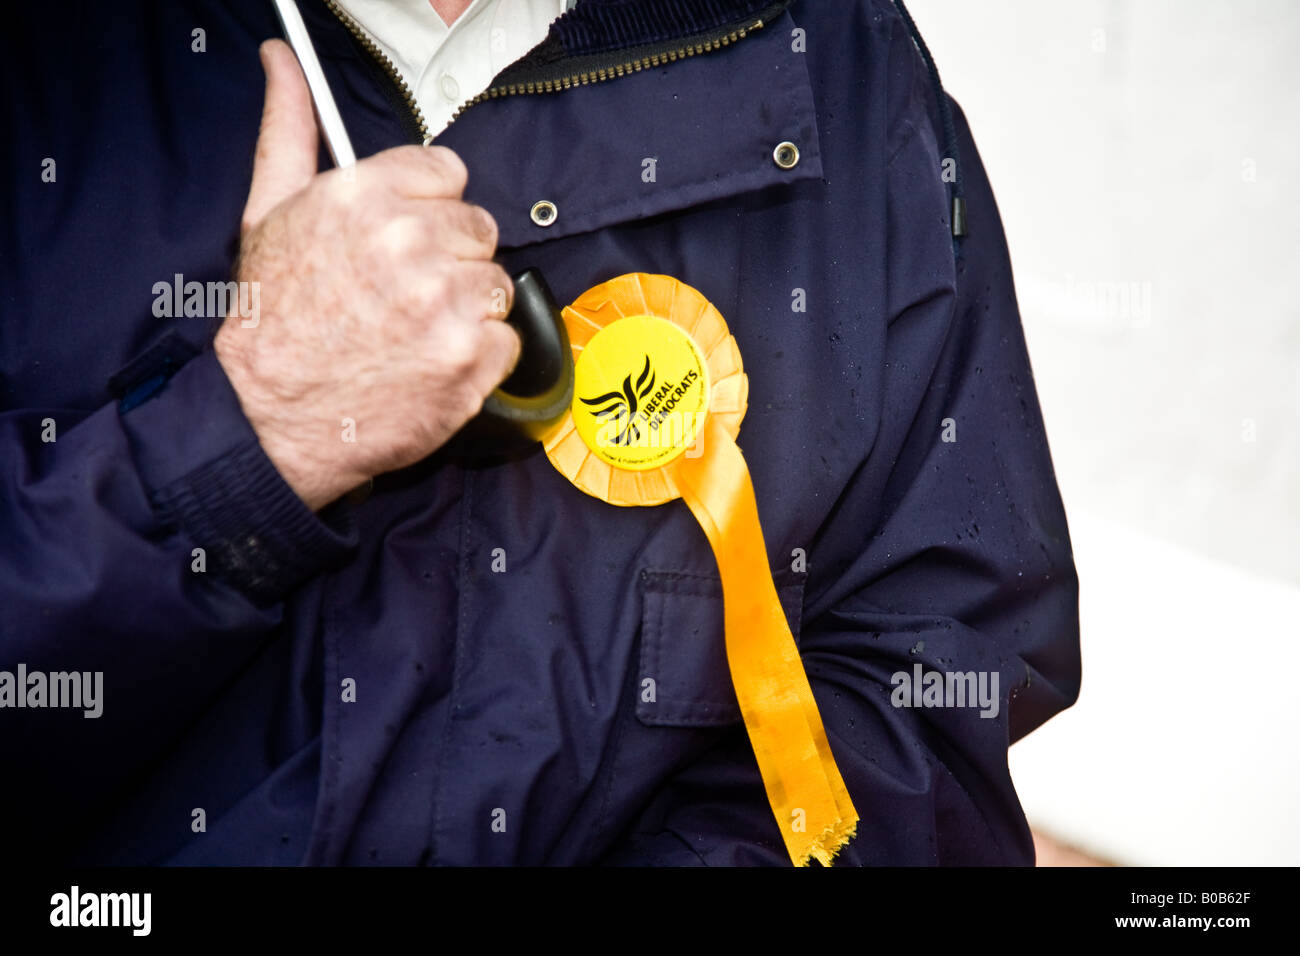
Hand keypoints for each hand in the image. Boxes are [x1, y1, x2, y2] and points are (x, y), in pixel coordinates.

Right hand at [214, 39, 519, 510]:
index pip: (448, 174)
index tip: (408, 239)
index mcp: (365, 197)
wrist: (267, 419)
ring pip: (496, 285)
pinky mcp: (470, 359)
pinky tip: (431, 365)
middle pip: (478, 229)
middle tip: (403, 296)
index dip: (429, 210)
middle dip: (449, 260)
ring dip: (466, 310)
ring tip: (413, 334)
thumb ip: (290, 132)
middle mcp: (410, 243)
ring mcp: (445, 304)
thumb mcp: (268, 213)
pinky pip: (507, 341)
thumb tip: (285, 65)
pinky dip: (478, 359)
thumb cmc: (270, 322)